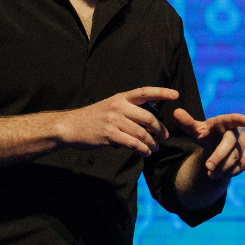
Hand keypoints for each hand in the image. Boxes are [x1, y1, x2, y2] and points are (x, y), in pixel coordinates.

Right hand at [57, 87, 178, 156]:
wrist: (69, 126)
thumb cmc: (91, 118)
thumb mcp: (109, 107)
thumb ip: (127, 110)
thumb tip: (148, 121)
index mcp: (120, 98)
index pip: (145, 92)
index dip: (162, 92)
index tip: (176, 95)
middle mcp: (118, 107)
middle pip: (148, 117)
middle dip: (159, 129)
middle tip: (164, 136)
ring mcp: (113, 120)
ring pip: (142, 133)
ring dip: (151, 143)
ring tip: (154, 148)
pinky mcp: (109, 134)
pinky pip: (132, 143)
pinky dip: (142, 150)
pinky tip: (144, 153)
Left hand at [172, 110, 244, 178]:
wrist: (215, 145)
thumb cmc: (205, 135)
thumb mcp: (195, 130)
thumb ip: (186, 122)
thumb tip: (176, 111)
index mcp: (223, 122)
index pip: (233, 119)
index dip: (242, 120)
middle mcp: (237, 130)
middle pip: (230, 143)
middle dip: (219, 156)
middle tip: (208, 167)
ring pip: (236, 156)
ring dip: (223, 167)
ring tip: (210, 174)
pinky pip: (243, 164)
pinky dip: (231, 171)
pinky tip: (220, 174)